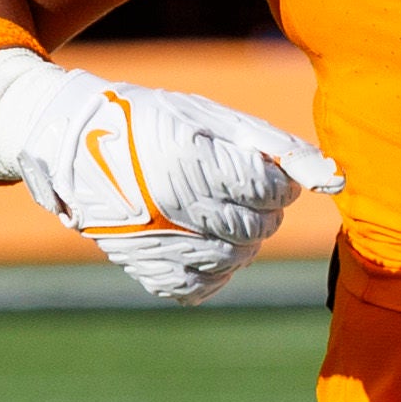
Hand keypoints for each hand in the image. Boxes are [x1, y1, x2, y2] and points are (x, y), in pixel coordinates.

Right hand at [0, 45, 340, 305]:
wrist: (67, 145)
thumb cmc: (148, 121)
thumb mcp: (210, 117)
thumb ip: (276, 147)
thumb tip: (333, 180)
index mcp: (192, 162)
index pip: (271, 190)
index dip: (273, 179)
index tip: (256, 167)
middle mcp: (175, 209)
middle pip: (259, 226)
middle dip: (260, 207)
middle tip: (232, 185)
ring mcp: (159, 245)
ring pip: (238, 258)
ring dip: (240, 235)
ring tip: (213, 208)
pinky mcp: (148, 270)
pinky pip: (203, 284)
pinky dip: (212, 265)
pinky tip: (197, 237)